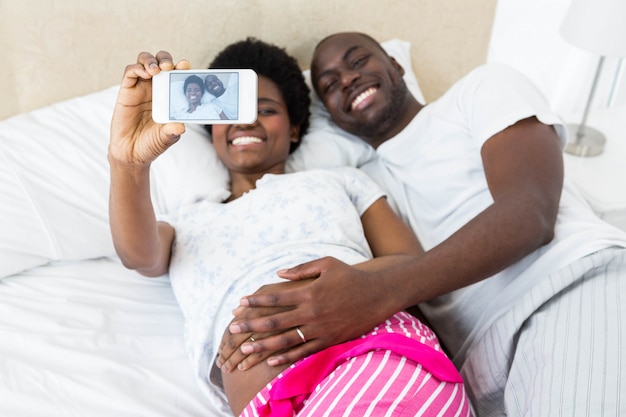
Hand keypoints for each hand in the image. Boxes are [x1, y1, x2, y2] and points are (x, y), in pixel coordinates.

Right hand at [109, 51, 190, 165]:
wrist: (131, 153)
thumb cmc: (152, 143)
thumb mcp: (166, 137)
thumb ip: (173, 131)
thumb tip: (181, 126)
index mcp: (170, 96)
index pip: (177, 75)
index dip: (181, 68)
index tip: (186, 66)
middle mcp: (157, 88)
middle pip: (161, 62)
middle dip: (166, 59)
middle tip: (169, 67)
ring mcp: (141, 88)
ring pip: (145, 62)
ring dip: (151, 60)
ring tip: (157, 69)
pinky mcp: (126, 91)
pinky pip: (130, 72)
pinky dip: (137, 68)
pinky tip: (145, 73)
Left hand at [228, 257, 398, 366]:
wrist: (378, 294)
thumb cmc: (351, 276)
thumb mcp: (327, 264)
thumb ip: (301, 269)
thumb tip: (278, 274)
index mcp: (309, 291)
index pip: (275, 298)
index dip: (256, 301)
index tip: (239, 304)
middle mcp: (312, 312)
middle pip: (275, 322)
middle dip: (251, 326)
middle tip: (233, 330)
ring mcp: (320, 329)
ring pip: (286, 341)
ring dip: (263, 347)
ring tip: (245, 351)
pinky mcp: (329, 340)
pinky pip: (304, 352)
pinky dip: (287, 358)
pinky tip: (272, 362)